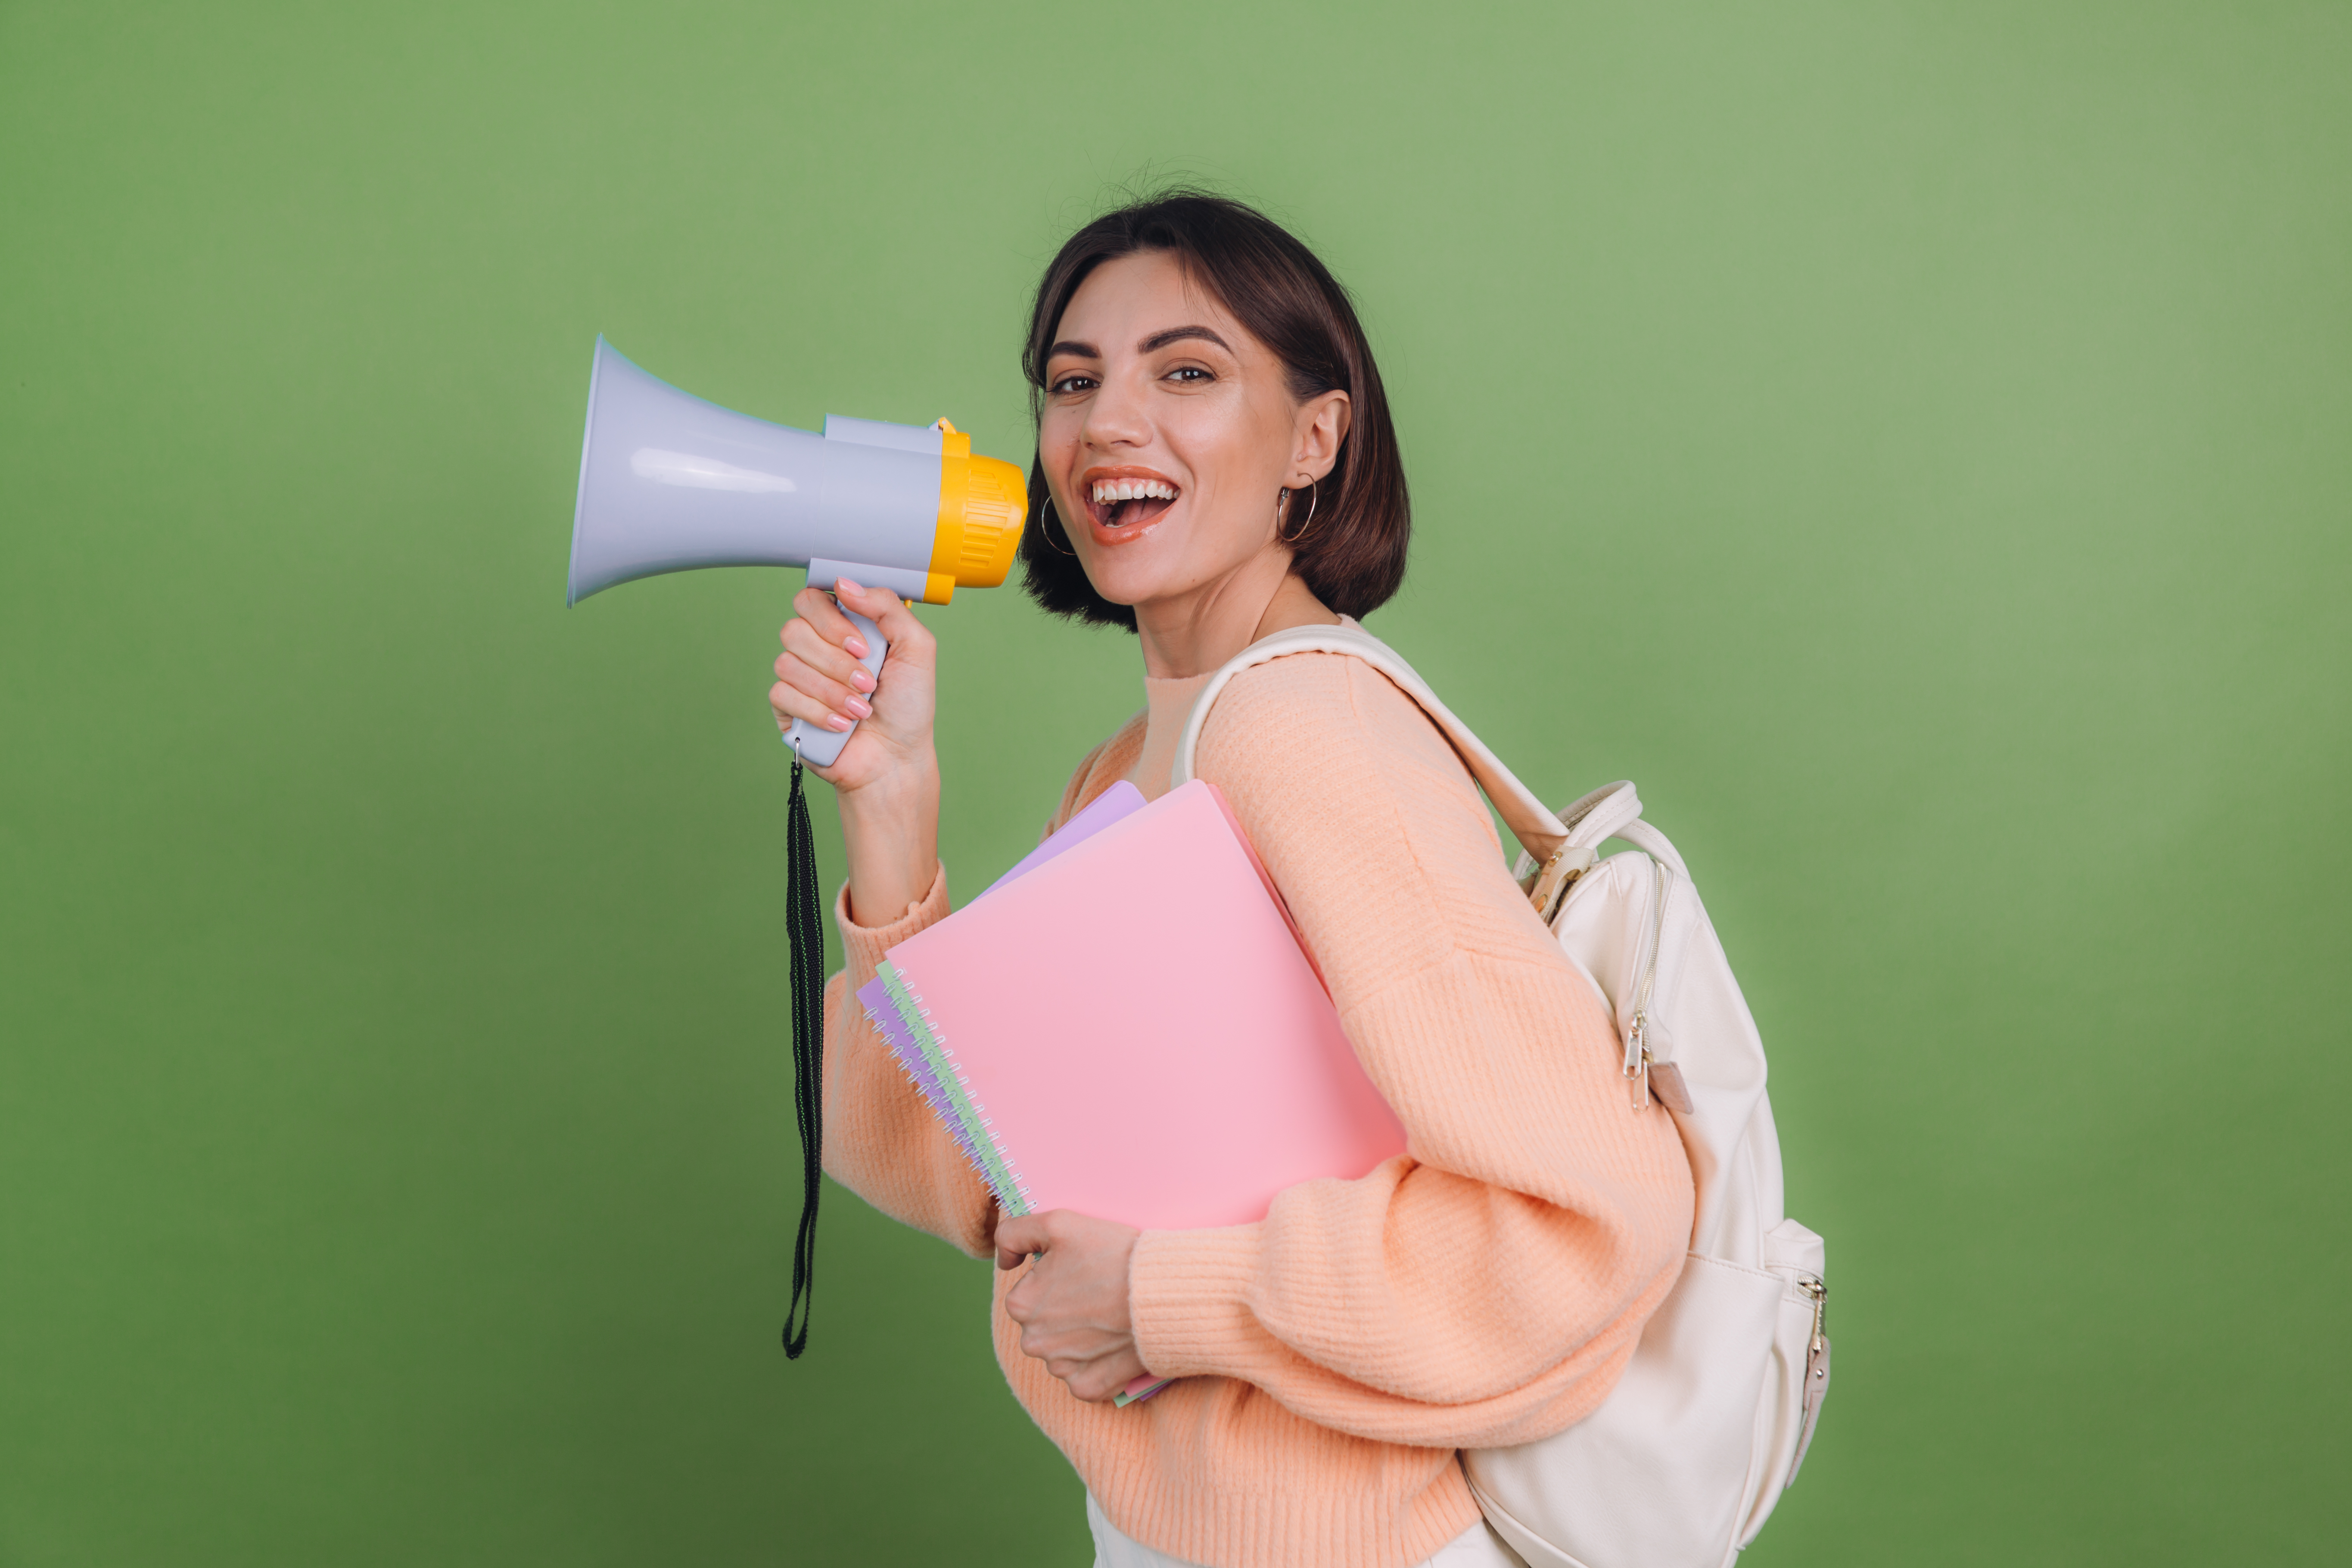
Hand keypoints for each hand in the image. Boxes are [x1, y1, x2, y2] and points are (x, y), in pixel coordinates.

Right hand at [769, 579, 935, 792]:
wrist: (897, 758)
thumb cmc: (909, 706)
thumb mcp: (916, 648)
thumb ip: (887, 606)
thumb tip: (844, 583)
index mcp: (844, 628)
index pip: (812, 599)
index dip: (832, 620)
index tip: (863, 645)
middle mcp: (817, 648)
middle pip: (794, 628)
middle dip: (836, 660)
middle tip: (868, 681)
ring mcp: (798, 678)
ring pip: (787, 663)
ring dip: (833, 690)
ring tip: (862, 709)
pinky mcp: (787, 708)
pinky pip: (782, 694)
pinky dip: (818, 711)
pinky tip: (842, 725)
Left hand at [996, 1210, 1147, 1402]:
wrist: (1164, 1292)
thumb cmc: (1113, 1253)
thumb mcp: (1058, 1224)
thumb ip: (1014, 1234)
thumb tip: (1004, 1260)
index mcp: (1021, 1305)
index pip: (1028, 1291)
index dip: (1056, 1277)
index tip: (1081, 1271)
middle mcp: (1034, 1343)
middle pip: (1044, 1323)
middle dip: (1065, 1309)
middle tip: (1099, 1291)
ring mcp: (1062, 1368)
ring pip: (1062, 1350)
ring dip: (1081, 1337)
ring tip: (1110, 1315)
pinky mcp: (1089, 1388)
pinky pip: (1085, 1377)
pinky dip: (1098, 1364)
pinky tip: (1114, 1342)